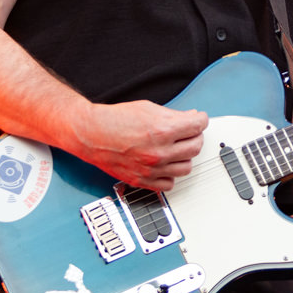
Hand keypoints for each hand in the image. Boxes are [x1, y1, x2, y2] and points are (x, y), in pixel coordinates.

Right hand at [75, 100, 206, 190]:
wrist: (91, 134)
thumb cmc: (115, 120)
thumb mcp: (148, 108)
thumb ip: (173, 115)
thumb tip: (191, 118)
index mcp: (162, 130)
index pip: (197, 126)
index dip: (201, 120)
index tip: (199, 119)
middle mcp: (159, 152)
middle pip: (195, 147)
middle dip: (195, 136)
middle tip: (189, 132)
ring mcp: (151, 169)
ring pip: (186, 167)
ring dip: (184, 156)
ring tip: (176, 148)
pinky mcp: (142, 181)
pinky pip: (169, 184)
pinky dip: (170, 174)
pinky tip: (166, 164)